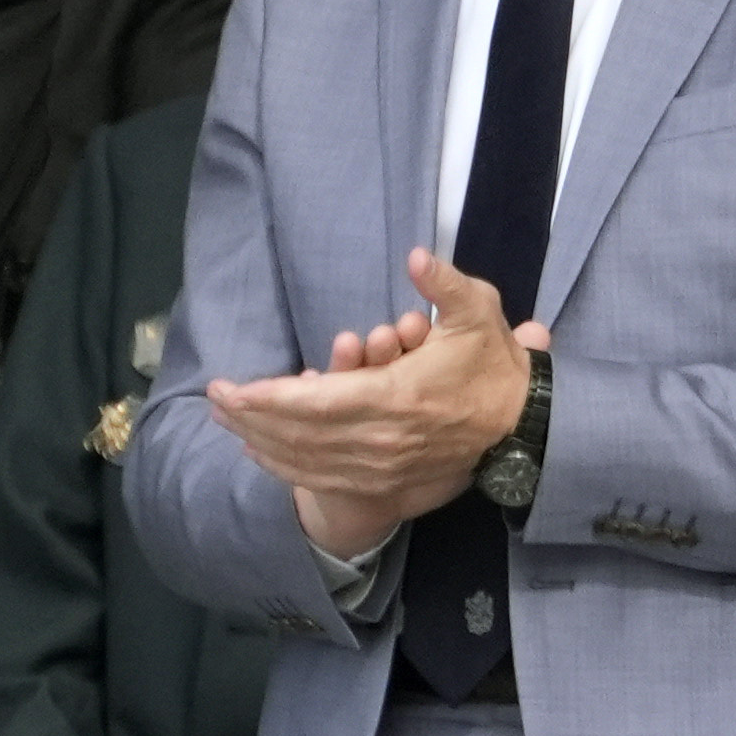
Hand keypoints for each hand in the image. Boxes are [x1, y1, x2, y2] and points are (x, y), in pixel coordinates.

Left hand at [198, 247, 543, 558]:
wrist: (521, 425)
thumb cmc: (491, 365)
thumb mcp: (477, 313)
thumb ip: (444, 284)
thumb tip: (417, 255)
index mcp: (397, 397)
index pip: (316, 403)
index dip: (268, 398)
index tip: (230, 388)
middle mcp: (382, 439)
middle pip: (299, 434)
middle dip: (250, 418)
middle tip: (214, 399)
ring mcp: (383, 465)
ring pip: (307, 460)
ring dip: (261, 443)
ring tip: (226, 423)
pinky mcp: (386, 480)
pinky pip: (325, 478)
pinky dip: (287, 468)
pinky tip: (260, 454)